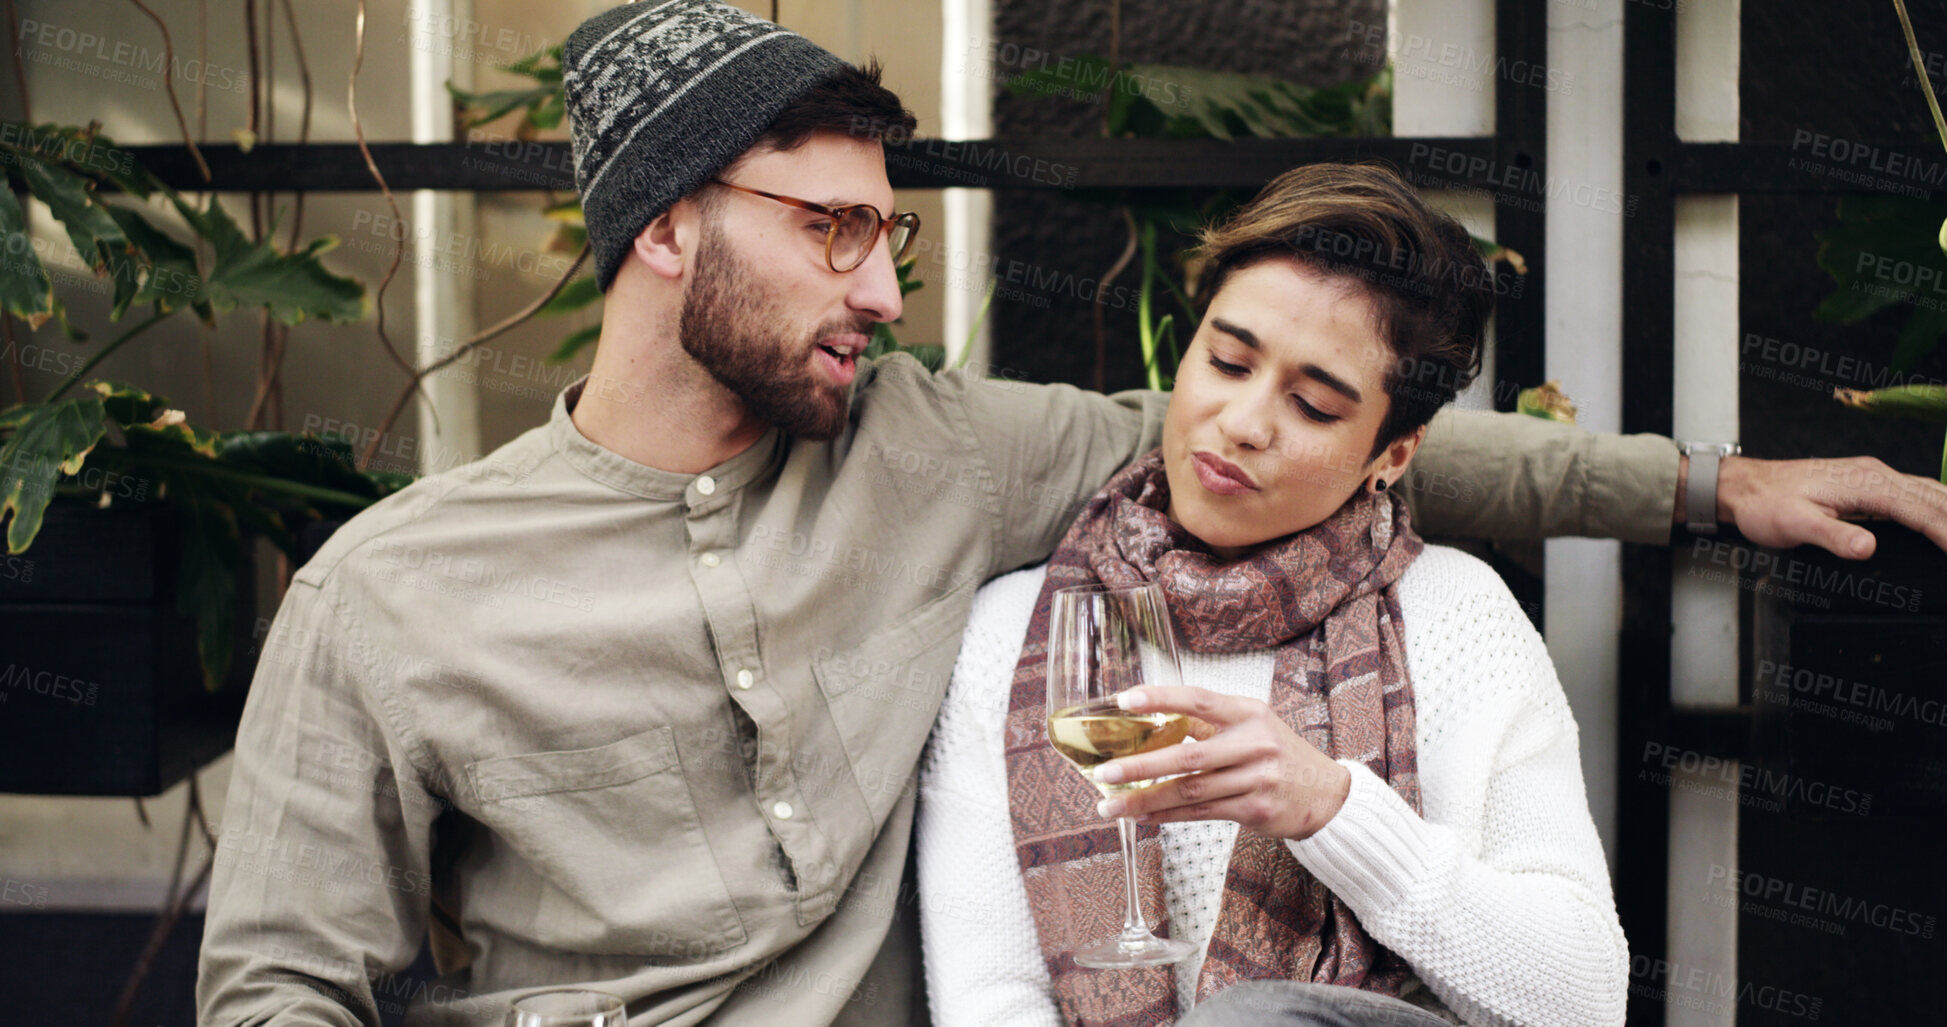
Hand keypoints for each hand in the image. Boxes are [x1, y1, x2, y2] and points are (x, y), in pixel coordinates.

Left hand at [1091, 686, 1351, 841]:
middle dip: (1140, 765)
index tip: (1124, 700)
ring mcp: (1257, 778)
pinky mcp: (1255, 810)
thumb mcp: (1252, 726)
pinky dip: (1167, 815)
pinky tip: (1142, 816)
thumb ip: (1207, 725)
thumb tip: (1149, 722)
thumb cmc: (1278, 755)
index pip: (1198, 699)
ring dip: (1145, 800)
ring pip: (1190, 790)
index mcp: (1249, 712)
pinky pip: (1201, 813)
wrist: (1326, 795)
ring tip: (1110, 803)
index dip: (1160, 698)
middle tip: (1104, 771)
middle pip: (1188, 755)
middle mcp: (1255, 742)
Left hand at [1716, 455, 1946, 557]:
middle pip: (1933, 497)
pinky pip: (1914, 490)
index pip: (1919, 510)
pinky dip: (1936, 504)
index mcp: (1864, 483)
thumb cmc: (1766, 504)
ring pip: (1927, 490)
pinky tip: (1942, 515)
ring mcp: (1873, 475)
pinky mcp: (1868, 480)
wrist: (1746, 486)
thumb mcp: (1794, 524)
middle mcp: (1875, 474)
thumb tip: (1868, 547)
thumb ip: (1833, 536)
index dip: (1945, 532)